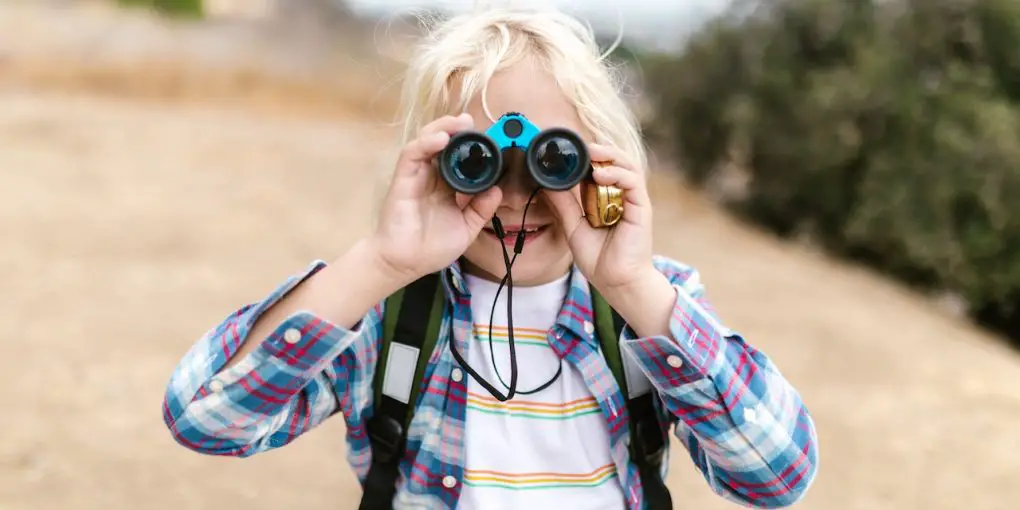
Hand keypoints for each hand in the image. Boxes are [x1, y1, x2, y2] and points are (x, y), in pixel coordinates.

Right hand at [370, 113, 502, 283]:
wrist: (405, 264)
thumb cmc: (431, 248)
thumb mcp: (466, 228)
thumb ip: (481, 210)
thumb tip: (498, 190)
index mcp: (446, 186)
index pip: (458, 157)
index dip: (471, 144)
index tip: (488, 137)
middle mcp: (430, 176)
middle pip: (442, 142)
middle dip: (456, 128)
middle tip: (472, 123)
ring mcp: (416, 176)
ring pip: (426, 141)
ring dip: (442, 127)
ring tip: (459, 123)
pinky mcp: (403, 179)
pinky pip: (412, 154)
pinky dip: (426, 143)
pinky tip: (441, 138)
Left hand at [543, 143, 655, 292]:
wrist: (616, 281)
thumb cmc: (599, 259)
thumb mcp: (573, 227)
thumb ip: (564, 206)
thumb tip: (547, 185)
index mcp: (607, 198)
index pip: (600, 168)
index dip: (587, 157)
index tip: (568, 151)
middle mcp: (622, 196)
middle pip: (616, 161)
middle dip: (599, 150)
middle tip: (580, 145)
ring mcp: (633, 201)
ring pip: (627, 166)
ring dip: (610, 156)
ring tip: (591, 153)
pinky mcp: (642, 208)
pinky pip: (633, 182)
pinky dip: (617, 174)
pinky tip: (600, 175)